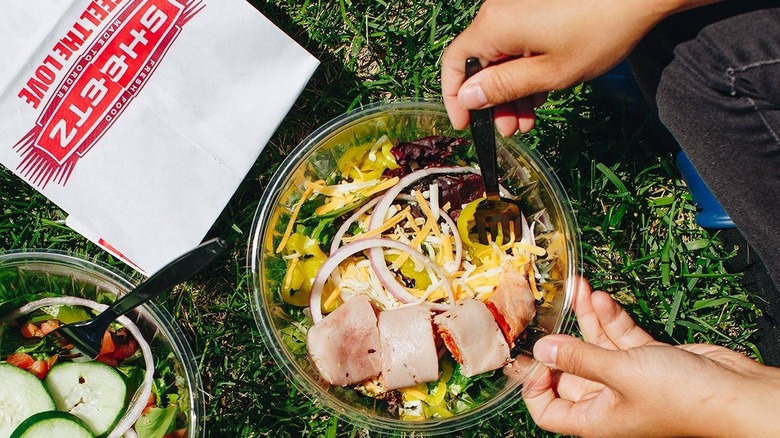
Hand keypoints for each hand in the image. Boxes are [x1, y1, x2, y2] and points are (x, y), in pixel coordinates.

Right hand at [441, 0, 716, 135]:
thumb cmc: (598, 32)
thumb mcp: (549, 73)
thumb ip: (503, 87)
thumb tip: (467, 98)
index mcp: (494, 26)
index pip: (454, 63)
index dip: (455, 98)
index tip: (466, 125)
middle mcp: (499, 12)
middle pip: (479, 63)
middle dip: (493, 101)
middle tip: (511, 130)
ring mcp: (517, 8)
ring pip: (500, 57)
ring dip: (511, 90)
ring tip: (530, 119)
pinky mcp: (535, 8)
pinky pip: (517, 43)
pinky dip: (524, 70)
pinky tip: (540, 92)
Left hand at [521, 277, 779, 436]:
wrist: (735, 393)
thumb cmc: (680, 397)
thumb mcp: (620, 374)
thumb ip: (578, 358)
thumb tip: (540, 349)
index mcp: (594, 418)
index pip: (548, 411)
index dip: (535, 386)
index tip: (534, 356)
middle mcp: (607, 400)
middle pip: (569, 371)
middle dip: (559, 338)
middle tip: (545, 310)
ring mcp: (628, 379)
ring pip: (595, 346)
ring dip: (585, 317)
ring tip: (576, 287)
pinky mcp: (648, 360)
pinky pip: (619, 337)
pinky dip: (611, 319)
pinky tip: (600, 298)